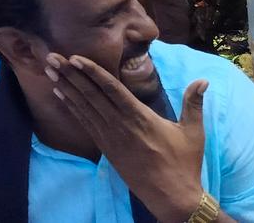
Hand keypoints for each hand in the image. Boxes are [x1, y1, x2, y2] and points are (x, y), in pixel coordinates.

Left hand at [46, 53, 206, 221]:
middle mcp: (120, 124)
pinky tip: (60, 95)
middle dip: (70, 74)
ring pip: (84, 107)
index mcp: (140, 117)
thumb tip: (203, 80)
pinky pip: (84, 123)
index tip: (75, 58)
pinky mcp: (105, 148)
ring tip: (50, 71)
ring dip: (66, 87)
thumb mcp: (193, 132)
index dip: (92, 72)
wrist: (170, 195)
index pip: (111, 88)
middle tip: (52, 58)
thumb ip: (193, 104)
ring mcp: (110, 136)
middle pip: (91, 94)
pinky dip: (71, 107)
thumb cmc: (184, 162)